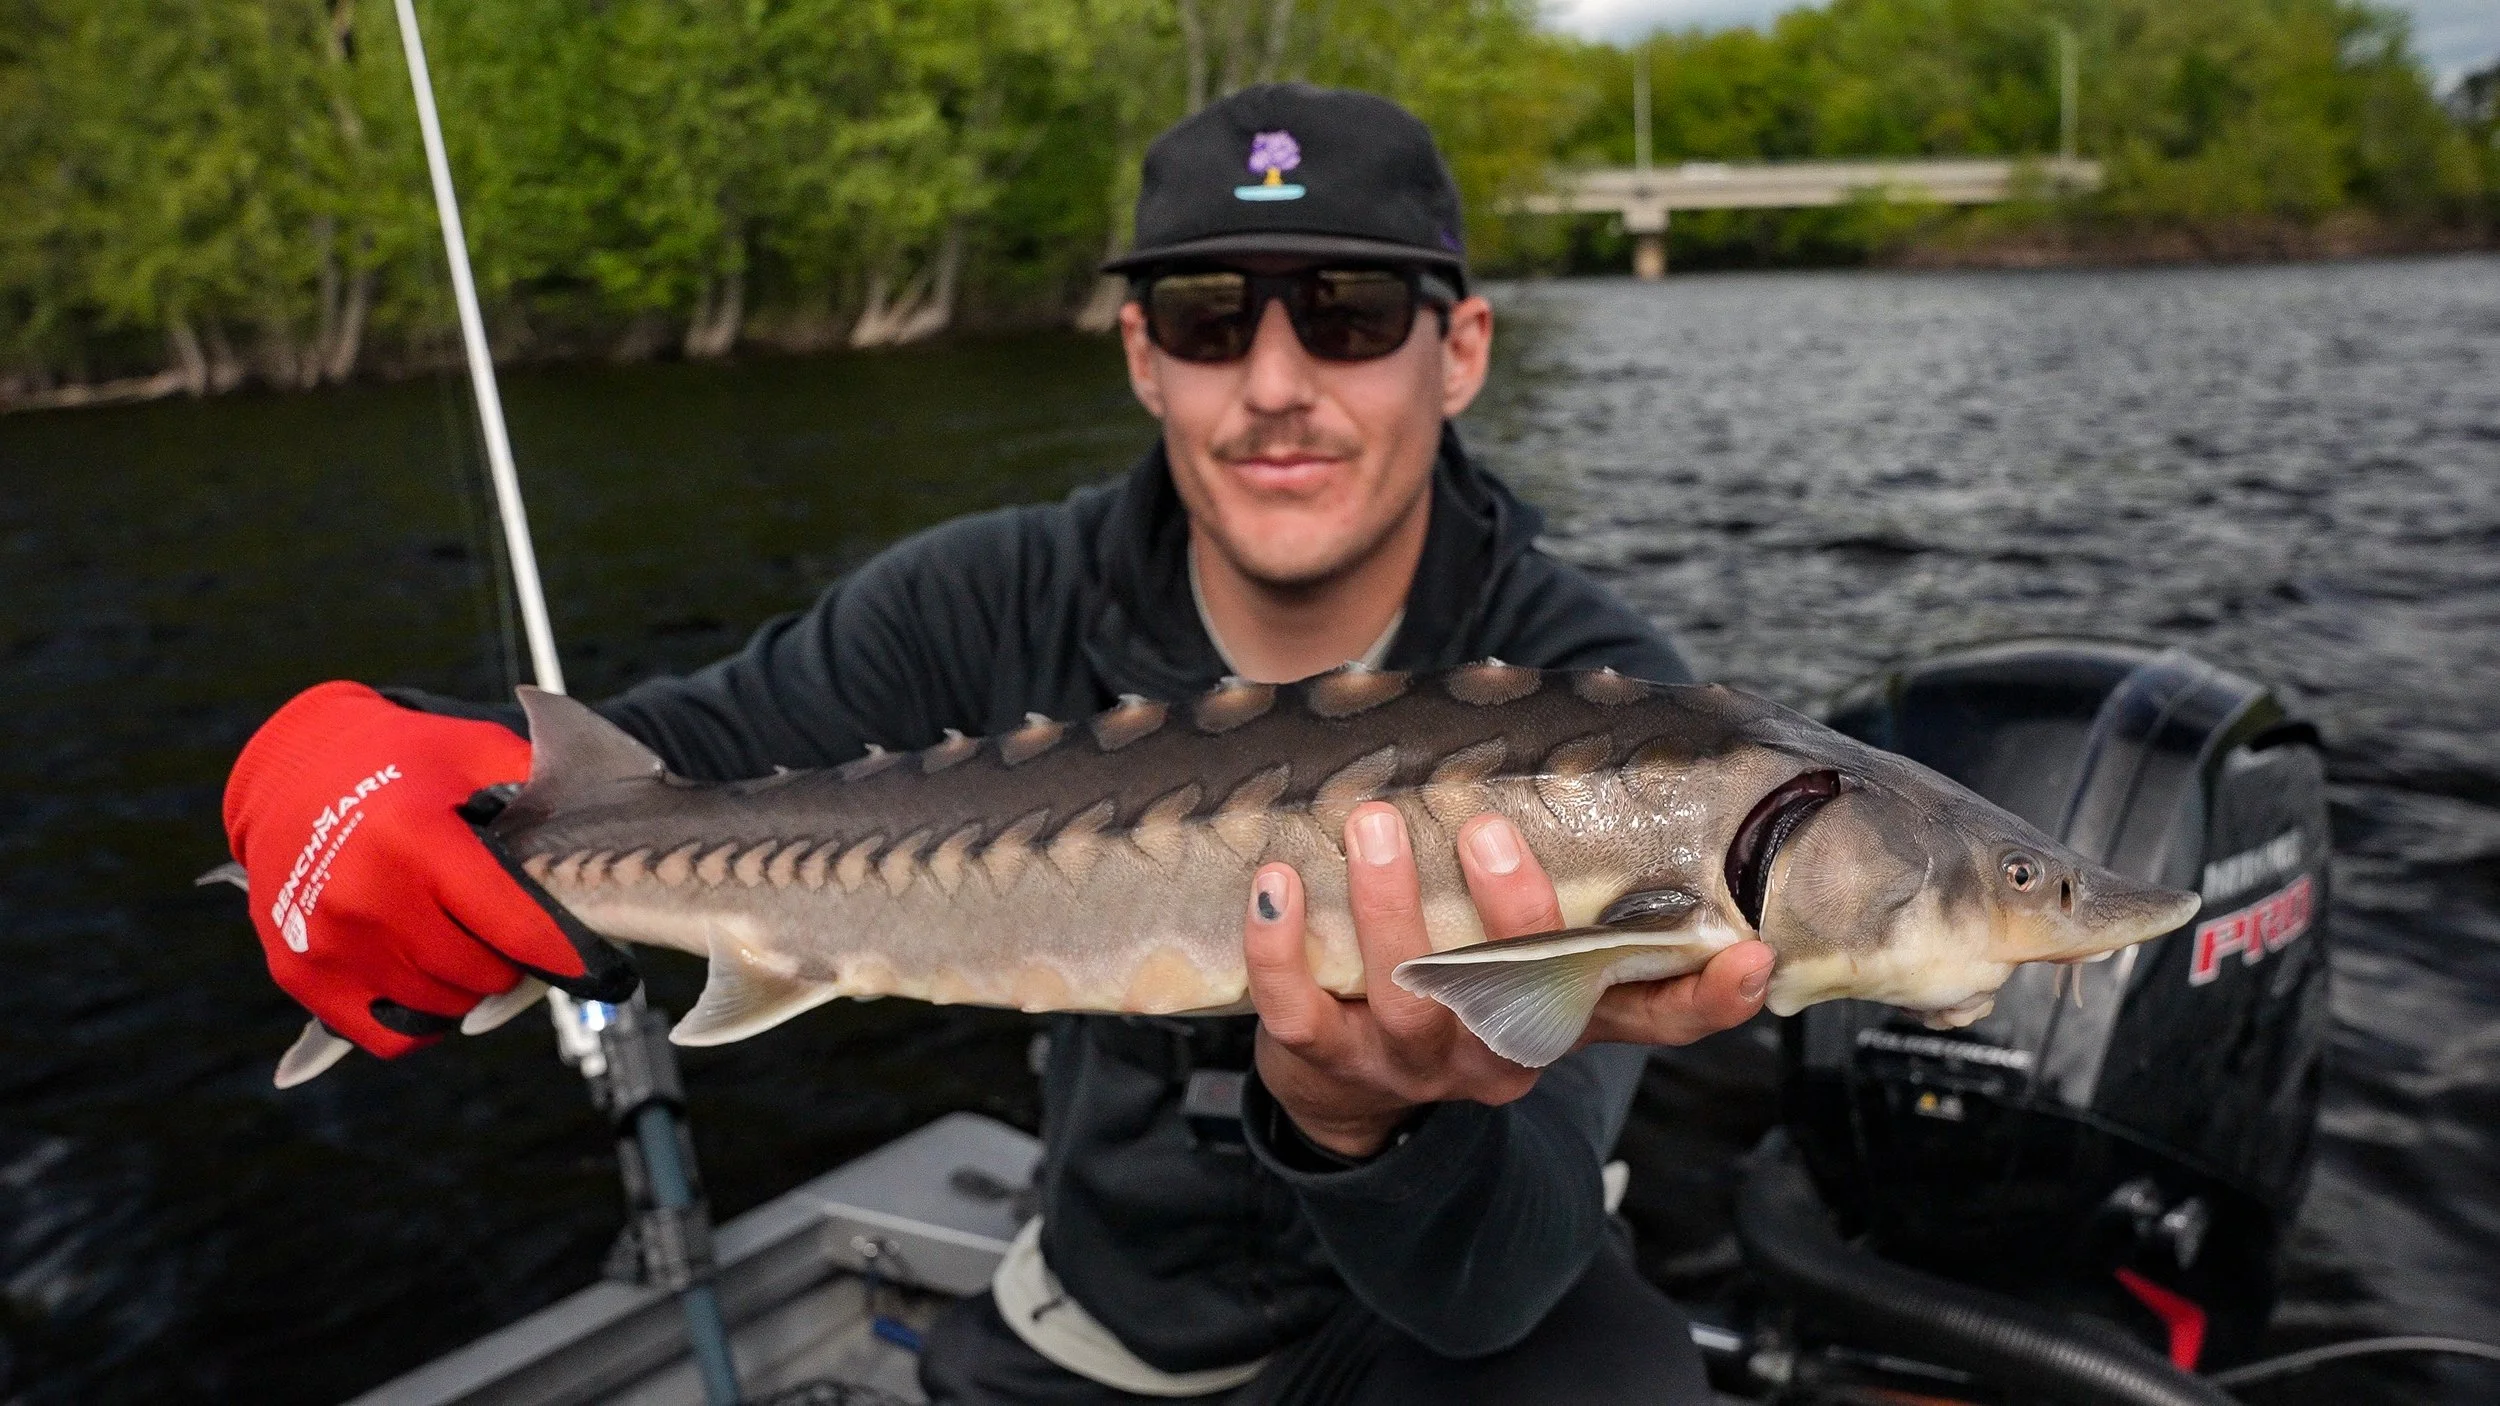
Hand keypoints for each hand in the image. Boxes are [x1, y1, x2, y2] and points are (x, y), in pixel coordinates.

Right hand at [221, 681, 636, 1055]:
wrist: (294, 770)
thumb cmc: (405, 762)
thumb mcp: (477, 752)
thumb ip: (544, 787)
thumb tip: (612, 830)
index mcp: (420, 839)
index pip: (518, 928)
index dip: (573, 957)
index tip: (608, 975)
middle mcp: (368, 895)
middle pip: (484, 974)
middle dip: (515, 959)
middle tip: (516, 934)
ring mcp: (329, 939)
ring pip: (442, 1006)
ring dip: (470, 985)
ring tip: (468, 940)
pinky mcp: (301, 972)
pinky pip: (390, 1034)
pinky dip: (424, 1016)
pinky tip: (431, 974)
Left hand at [1246, 804, 1771, 1158]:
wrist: (1342, 1089)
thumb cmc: (1448, 977)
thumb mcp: (1517, 953)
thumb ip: (1559, 885)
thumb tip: (1603, 733)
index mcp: (1560, 1017)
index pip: (1653, 1018)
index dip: (1707, 998)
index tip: (1752, 955)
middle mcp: (1498, 1047)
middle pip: (1524, 991)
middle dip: (1512, 911)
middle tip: (1488, 829)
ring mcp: (1412, 1060)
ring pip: (1409, 993)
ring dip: (1386, 905)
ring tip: (1371, 822)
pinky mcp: (1325, 1059)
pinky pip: (1299, 1009)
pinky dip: (1282, 943)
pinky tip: (1276, 881)